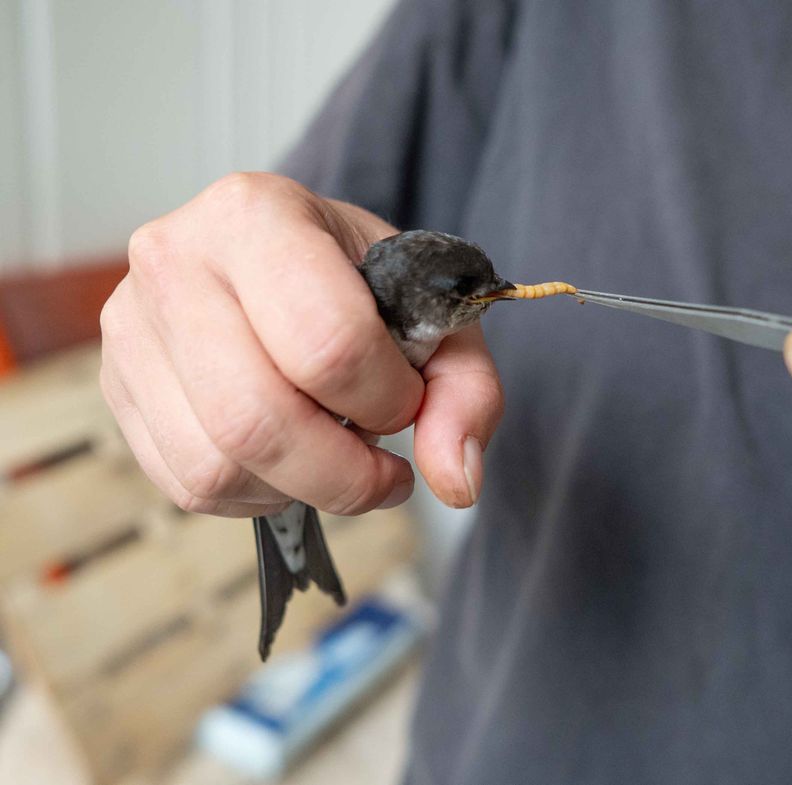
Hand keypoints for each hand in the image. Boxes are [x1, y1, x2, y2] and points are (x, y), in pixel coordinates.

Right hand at [101, 173, 502, 516]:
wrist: (285, 259)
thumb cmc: (359, 280)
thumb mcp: (433, 312)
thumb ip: (465, 391)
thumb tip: (457, 482)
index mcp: (256, 214)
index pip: (326, 341)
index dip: (385, 398)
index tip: (406, 398)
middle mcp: (174, 260)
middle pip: (256, 418)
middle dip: (342, 471)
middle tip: (383, 464)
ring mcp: (131, 326)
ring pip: (215, 464)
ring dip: (299, 488)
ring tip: (337, 457)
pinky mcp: (118, 387)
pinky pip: (186, 484)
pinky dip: (256, 496)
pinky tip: (290, 462)